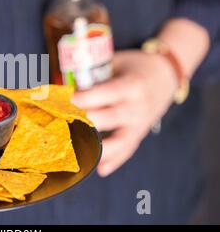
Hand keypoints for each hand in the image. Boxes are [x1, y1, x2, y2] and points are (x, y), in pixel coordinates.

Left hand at [72, 50, 177, 176]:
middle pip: (112, 118)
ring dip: (100, 147)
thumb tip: (64, 83)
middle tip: (66, 122)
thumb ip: (95, 73)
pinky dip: (115, 161)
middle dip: (88, 120)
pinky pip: (128, 150)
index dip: (88, 97)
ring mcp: (140, 123)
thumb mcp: (118, 62)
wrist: (166, 75)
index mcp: (132, 85)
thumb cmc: (134, 66)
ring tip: (79, 151)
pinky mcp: (140, 133)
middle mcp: (138, 106)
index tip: (68, 99)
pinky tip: (100, 169)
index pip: (109, 93)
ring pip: (121, 140)